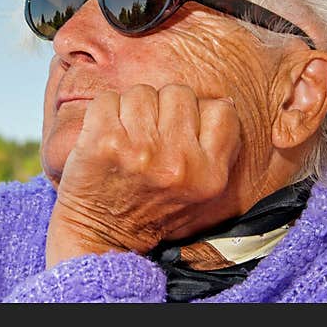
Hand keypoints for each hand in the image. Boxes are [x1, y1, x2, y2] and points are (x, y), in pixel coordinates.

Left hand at [46, 83, 242, 268]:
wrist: (101, 234)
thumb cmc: (150, 207)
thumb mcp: (200, 191)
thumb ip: (216, 149)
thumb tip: (224, 101)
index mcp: (210, 175)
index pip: (221, 111)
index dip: (198, 114)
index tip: (179, 133)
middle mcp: (179, 163)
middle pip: (178, 94)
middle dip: (161, 108)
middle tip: (148, 138)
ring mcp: (141, 151)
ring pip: (141, 92)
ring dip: (130, 110)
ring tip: (126, 140)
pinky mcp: (105, 143)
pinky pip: (107, 98)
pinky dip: (102, 112)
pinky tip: (103, 137)